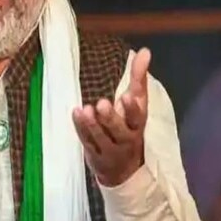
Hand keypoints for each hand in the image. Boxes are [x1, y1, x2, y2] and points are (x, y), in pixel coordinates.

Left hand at [72, 48, 150, 186]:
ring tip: (85, 109)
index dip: (133, 108)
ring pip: (101, 138)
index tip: (127, 95)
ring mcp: (110, 149)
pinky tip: (75, 113)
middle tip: (101, 104)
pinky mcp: (95, 155)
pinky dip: (81, 128)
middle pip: (119, 130)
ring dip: (92, 124)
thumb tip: (146, 51)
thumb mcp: (136, 103)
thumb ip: (139, 77)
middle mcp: (126, 139)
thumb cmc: (129, 125)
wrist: (125, 169)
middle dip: (111, 118)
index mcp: (137, 125)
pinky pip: (87, 141)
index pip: (138, 117)